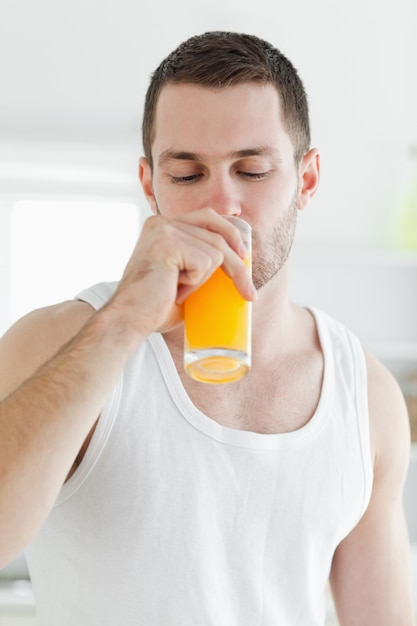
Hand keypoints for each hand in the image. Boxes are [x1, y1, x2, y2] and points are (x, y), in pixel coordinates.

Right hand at [109, 209, 255, 336]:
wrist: (129, 321)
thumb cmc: (154, 307)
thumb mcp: (183, 278)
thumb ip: (200, 263)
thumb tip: (239, 264)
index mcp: (164, 225)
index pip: (209, 218)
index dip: (231, 235)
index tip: (245, 257)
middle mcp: (162, 222)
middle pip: (218, 235)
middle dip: (238, 265)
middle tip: (249, 293)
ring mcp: (164, 230)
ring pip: (215, 251)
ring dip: (205, 280)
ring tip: (179, 292)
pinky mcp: (167, 243)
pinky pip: (205, 262)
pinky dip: (196, 283)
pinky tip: (174, 289)